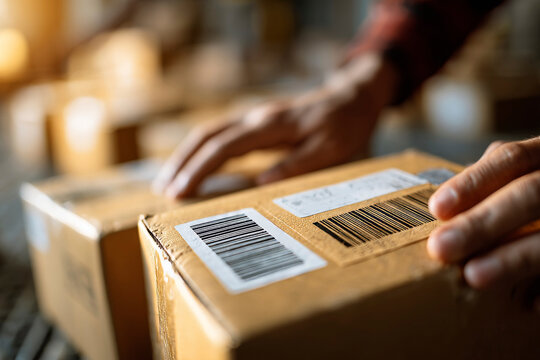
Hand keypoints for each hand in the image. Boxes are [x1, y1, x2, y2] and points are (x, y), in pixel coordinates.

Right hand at [154, 53, 396, 197]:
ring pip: (210, 132)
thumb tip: (261, 183)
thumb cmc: (345, 126)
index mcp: (271, 125)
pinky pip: (221, 135)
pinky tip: (196, 166)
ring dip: (187, 156)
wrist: (353, 98)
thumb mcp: (331, 149)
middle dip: (182, 163)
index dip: (199, 169)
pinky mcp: (257, 122)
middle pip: (207, 136)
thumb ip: (297, 164)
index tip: (180, 191)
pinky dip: (202, 151)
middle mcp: (256, 117)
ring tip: (170, 181)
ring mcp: (254, 117)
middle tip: (163, 191)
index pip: (224, 147)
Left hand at [428, 137, 539, 307]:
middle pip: (529, 194)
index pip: (512, 158)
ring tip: (475, 275)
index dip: (473, 182)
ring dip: (514, 258)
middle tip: (441, 247)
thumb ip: (493, 186)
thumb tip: (444, 214)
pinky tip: (529, 303)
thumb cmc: (533, 197)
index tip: (438, 208)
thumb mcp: (523, 177)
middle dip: (482, 222)